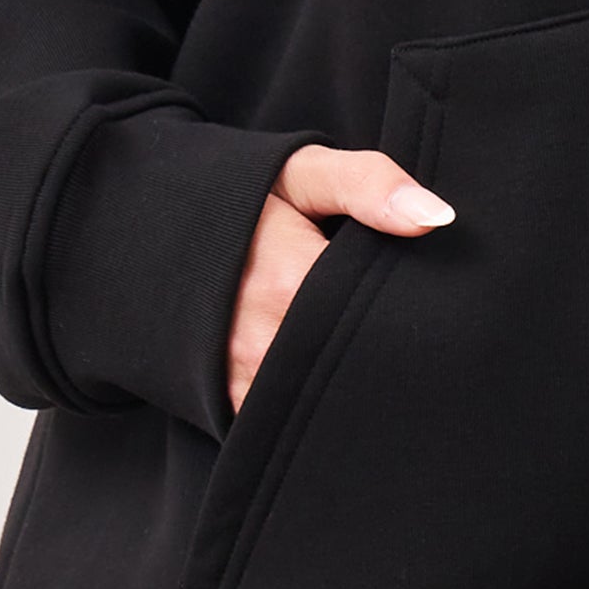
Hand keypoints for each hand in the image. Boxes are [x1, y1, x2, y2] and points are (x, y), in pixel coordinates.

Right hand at [225, 143, 454, 413]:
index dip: (408, 314)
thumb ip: (369, 184)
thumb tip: (438, 218)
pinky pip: (285, 417)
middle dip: (382, 355)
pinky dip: (312, 401)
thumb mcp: (301, 171)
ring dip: (347, 382)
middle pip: (352, 366)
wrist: (150, 226)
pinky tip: (332, 377)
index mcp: (290, 283)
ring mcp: (241, 378)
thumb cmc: (238, 196)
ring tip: (367, 353)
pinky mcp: (227, 401)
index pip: (377, 319)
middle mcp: (263, 342)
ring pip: (320, 398)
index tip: (425, 305)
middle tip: (404, 335)